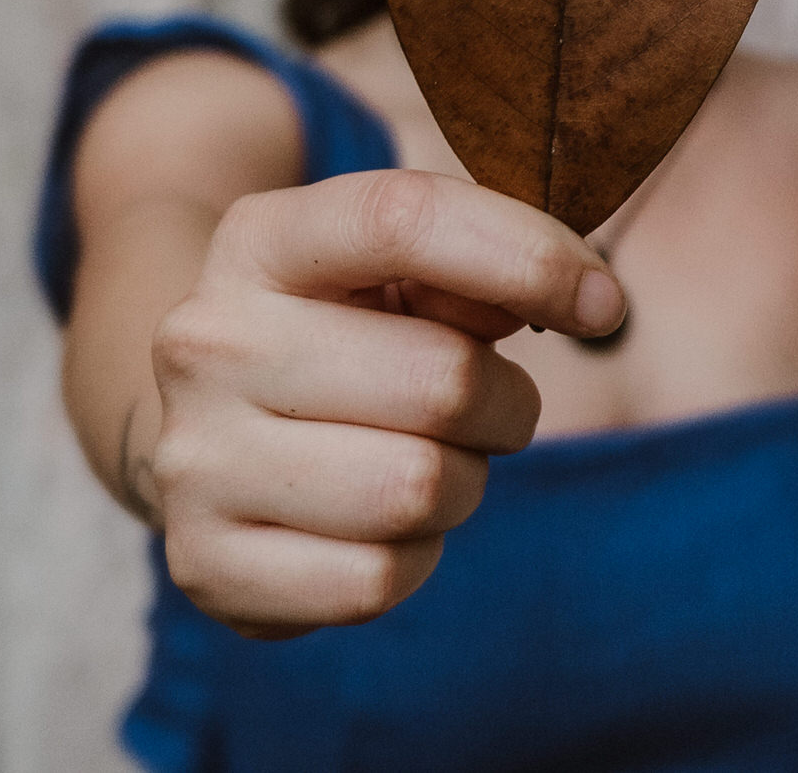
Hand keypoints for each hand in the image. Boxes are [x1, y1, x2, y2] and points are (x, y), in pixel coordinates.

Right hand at [147, 169, 624, 637]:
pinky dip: (412, 557)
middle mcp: (208, 343)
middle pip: (443, 380)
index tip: (602, 304)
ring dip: (462, 482)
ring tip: (424, 458)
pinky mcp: (207, 566)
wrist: (212, 433)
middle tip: (483, 406)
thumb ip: (485, 262)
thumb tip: (589, 302)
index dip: (531, 258)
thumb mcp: (398, 272)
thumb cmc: (348, 337)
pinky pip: (378, 579)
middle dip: (504, 402)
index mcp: (260, 241)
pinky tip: (376, 523)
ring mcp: (195, 459)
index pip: (405, 218)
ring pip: (419, 489)